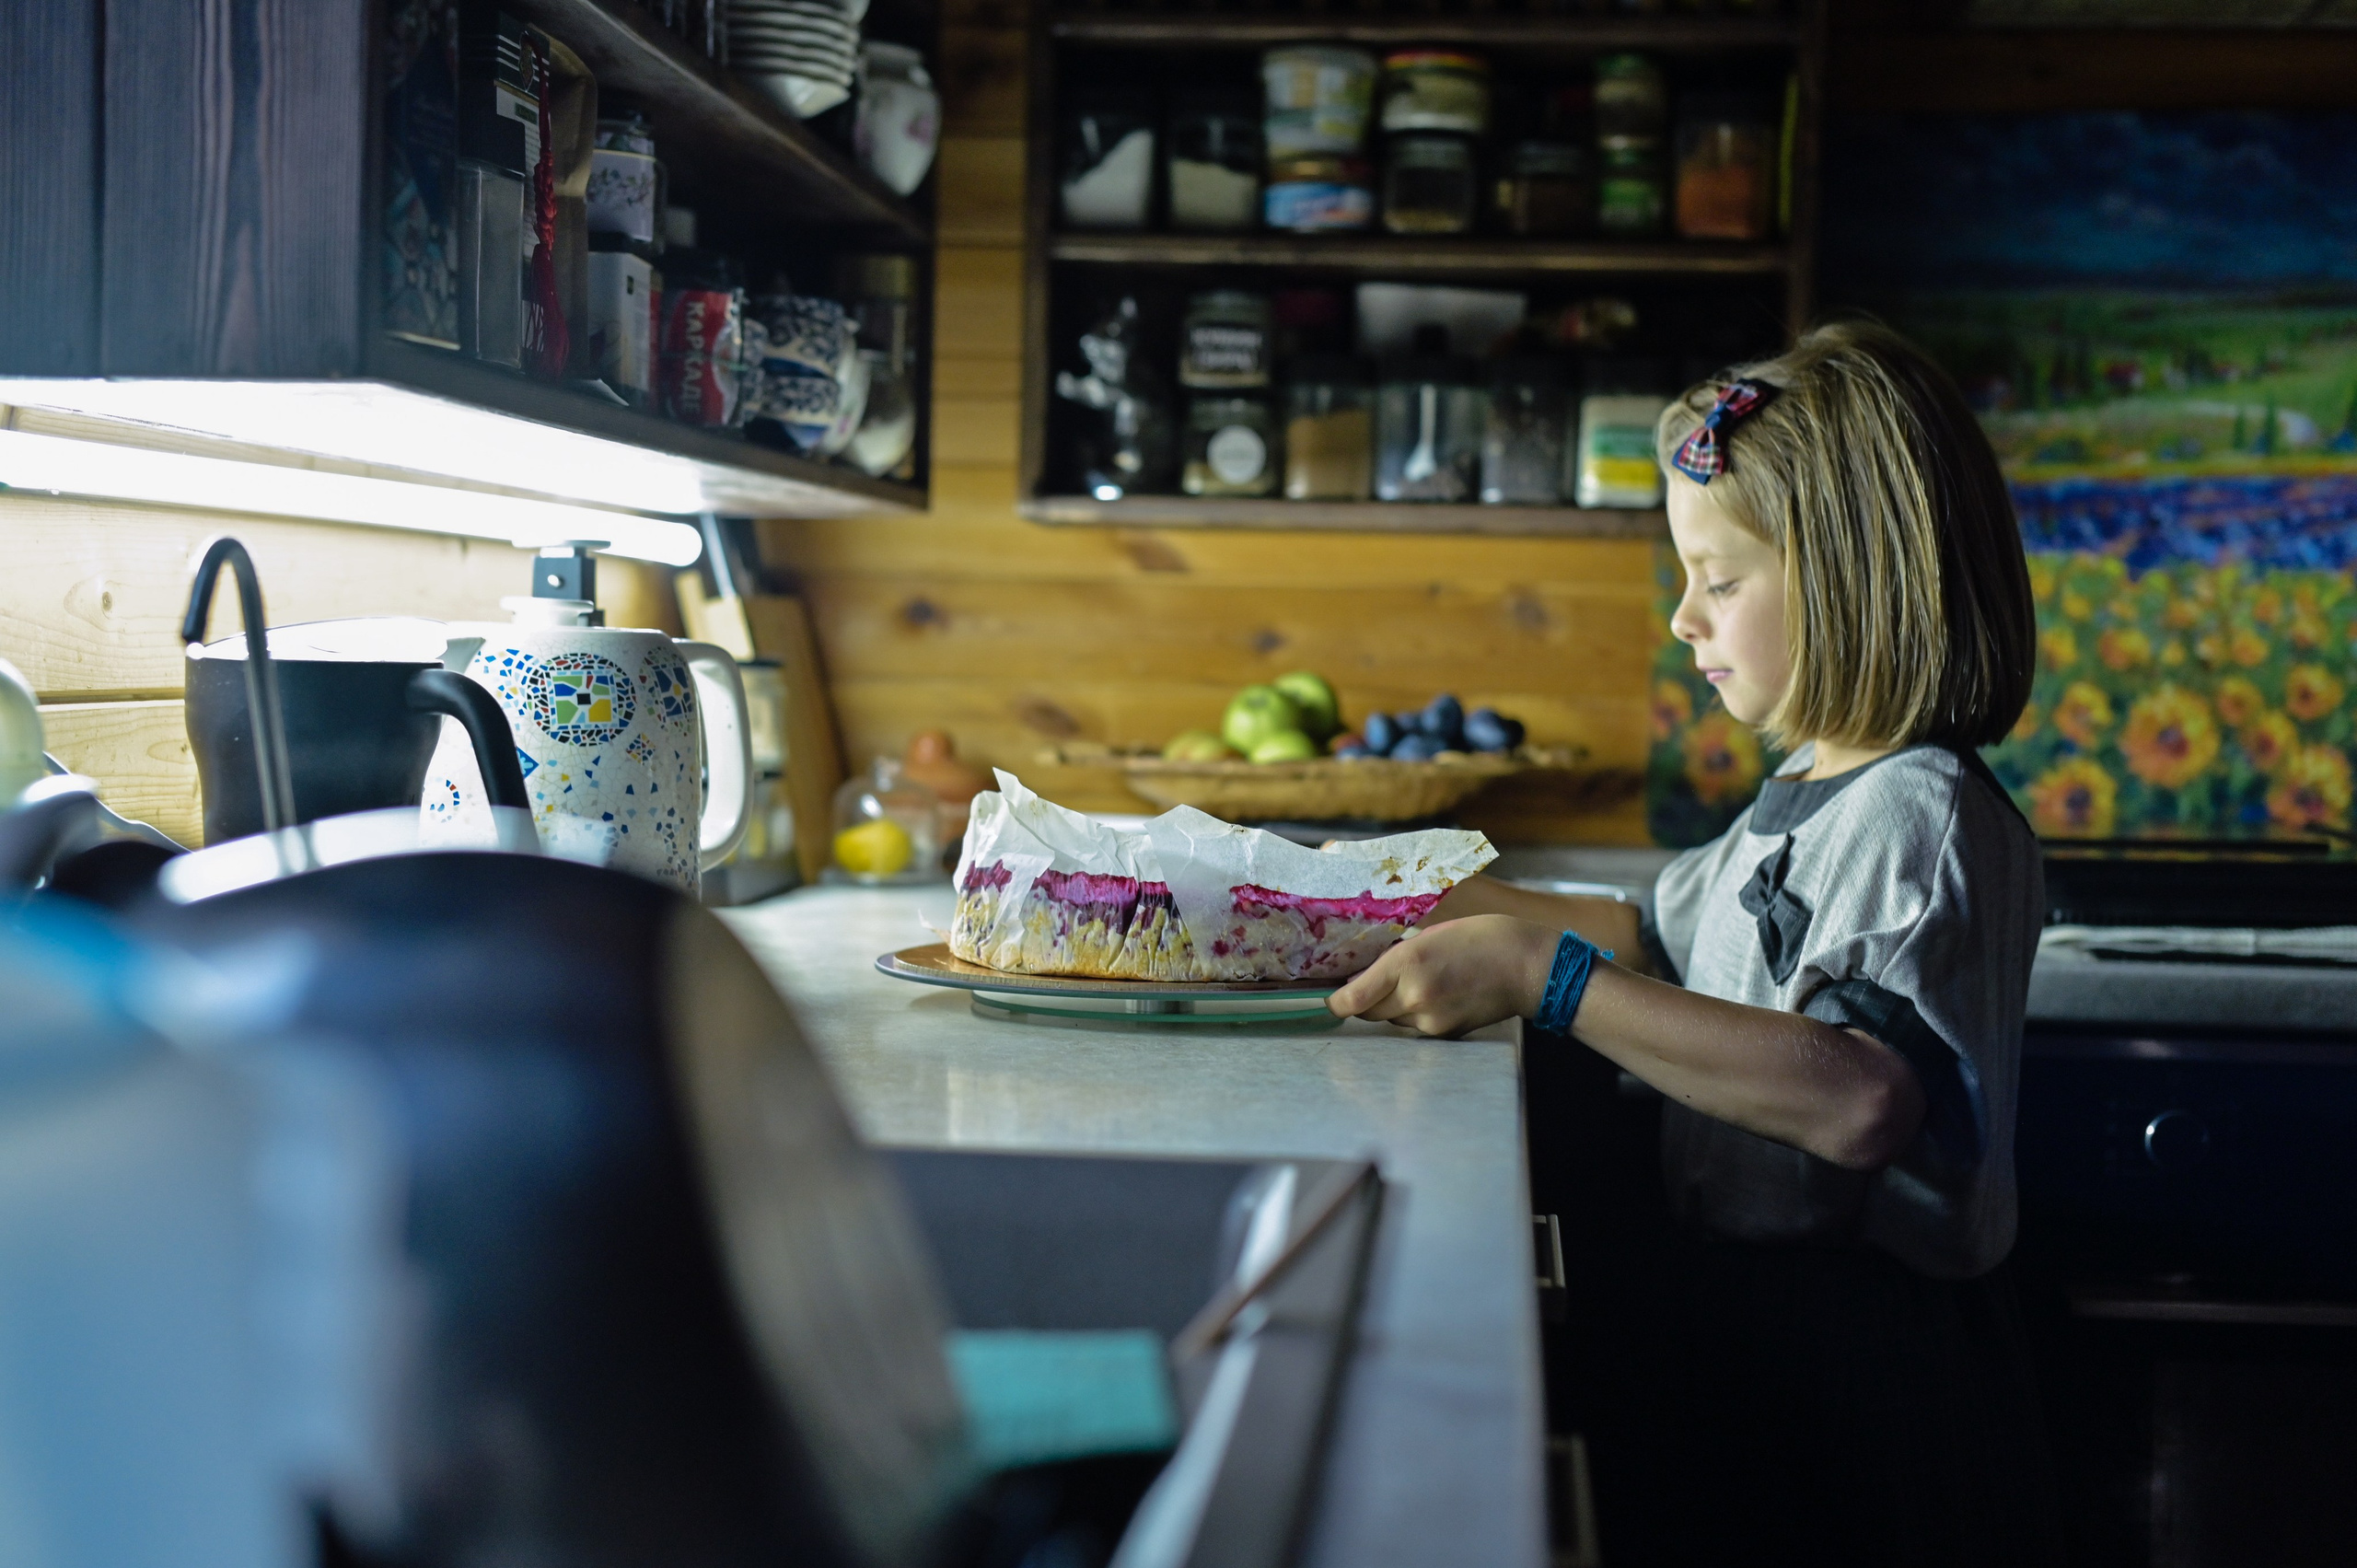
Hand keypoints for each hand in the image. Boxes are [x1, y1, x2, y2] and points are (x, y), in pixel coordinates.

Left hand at [1327, 915, 1564, 1037]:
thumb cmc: (1481, 939)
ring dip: (1391, 1007)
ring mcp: (1430, 1020)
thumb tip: (1366, 975)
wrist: (1528, 967)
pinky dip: (1414, 1015)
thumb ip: (1397, 956)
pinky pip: (1414, 1028)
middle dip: (1364, 1000)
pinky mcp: (1445, 1035)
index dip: (1335, 1002)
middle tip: (1370, 983)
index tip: (1330, 998)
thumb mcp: (1431, 934)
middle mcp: (1413, 996)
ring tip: (1415, 984)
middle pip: (1368, 1012)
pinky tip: (1436, 996)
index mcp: (1407, 961)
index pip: (1353, 998)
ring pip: (1391, 1021)